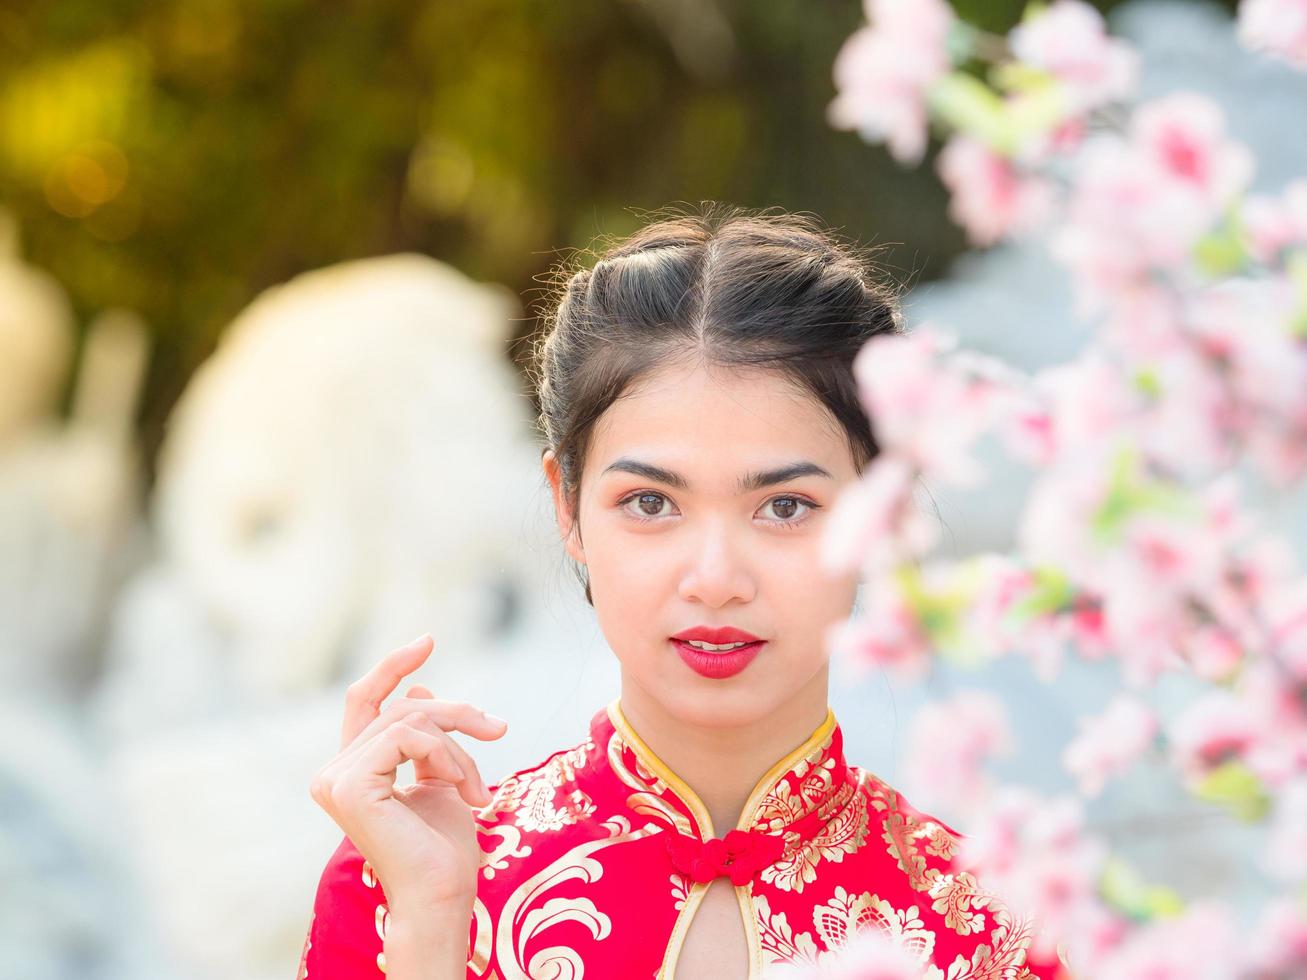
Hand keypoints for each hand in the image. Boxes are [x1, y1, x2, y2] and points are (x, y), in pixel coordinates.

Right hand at [309, 634, 508, 905]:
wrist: (444, 893)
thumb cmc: (445, 848)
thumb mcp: (440, 776)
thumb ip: (425, 737)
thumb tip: (418, 686)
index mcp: (352, 769)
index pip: (365, 701)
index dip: (393, 665)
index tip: (429, 640)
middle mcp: (334, 772)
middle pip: (402, 707)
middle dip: (457, 714)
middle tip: (498, 729)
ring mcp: (336, 779)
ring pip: (410, 718)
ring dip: (458, 745)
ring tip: (475, 785)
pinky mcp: (349, 785)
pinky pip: (407, 736)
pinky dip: (444, 755)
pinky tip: (459, 788)